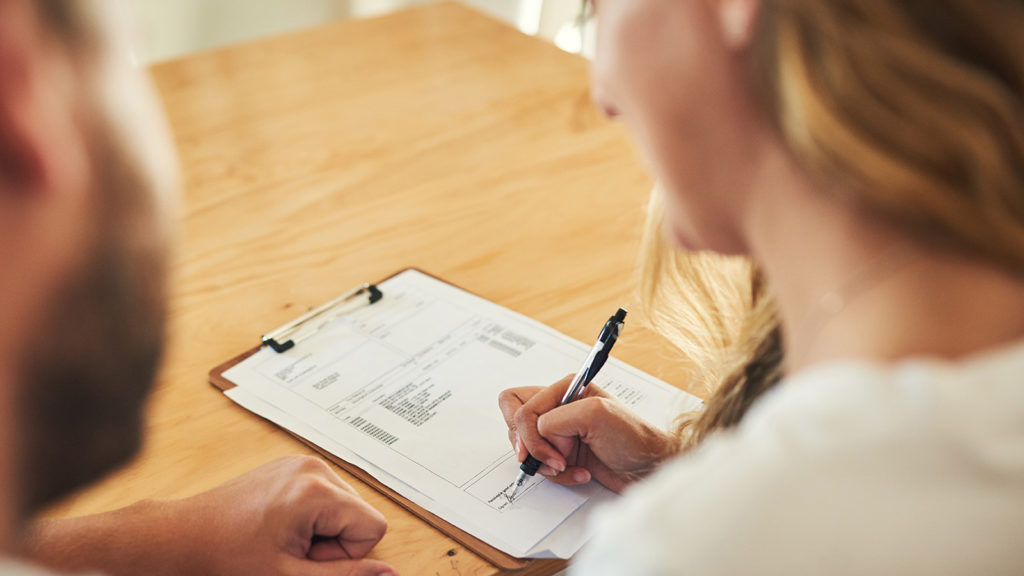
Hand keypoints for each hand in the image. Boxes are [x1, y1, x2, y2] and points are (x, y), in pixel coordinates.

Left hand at [28, 456, 395, 575]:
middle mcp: (313, 468)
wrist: (182, 536)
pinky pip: (324, 495)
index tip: (306, 558)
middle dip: (333, 541)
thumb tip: (389, 575)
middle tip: (290, 551)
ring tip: (281, 539)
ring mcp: (301, 463)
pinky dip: (309, 516)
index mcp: (316, 490)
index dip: (345, 555)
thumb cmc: (226, 557)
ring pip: (343, 506)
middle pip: (359, 513)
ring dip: (321, 530)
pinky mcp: (290, 466)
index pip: (372, 527)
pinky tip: (277, 526)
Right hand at [498, 375, 677, 492]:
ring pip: (526, 447)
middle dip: (530, 445)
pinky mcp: (563, 453)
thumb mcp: (597, 415)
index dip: (529, 432)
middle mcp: (560, 407)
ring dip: (546, 463)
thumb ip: (557, 418)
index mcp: (566, 389)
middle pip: (516, 420)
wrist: (650, 469)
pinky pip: (542, 465)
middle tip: (554, 457)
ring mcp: (560, 432)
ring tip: (570, 465)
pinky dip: (558, 474)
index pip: (522, 405)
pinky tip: (580, 472)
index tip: (547, 450)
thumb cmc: (634, 439)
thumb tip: (537, 432)